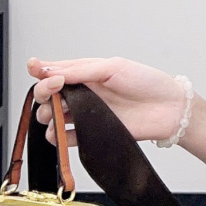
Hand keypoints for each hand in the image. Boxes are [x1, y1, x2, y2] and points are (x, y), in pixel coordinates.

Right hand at [26, 56, 189, 146]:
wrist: (170, 109)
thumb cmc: (148, 82)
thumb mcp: (113, 67)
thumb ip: (81, 70)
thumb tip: (52, 71)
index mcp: (86, 73)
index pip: (55, 71)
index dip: (40, 70)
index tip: (34, 68)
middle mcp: (84, 93)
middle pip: (49, 95)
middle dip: (43, 93)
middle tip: (53, 91)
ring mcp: (88, 113)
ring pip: (54, 116)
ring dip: (48, 115)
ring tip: (56, 114)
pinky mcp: (94, 133)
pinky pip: (68, 138)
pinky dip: (59, 137)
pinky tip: (60, 133)